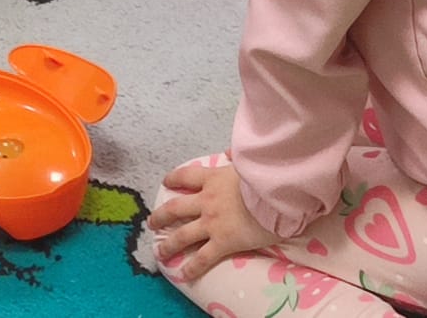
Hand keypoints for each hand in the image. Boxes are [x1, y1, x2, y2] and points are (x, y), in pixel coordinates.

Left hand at [147, 163, 276, 280]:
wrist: (275, 194)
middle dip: (161, 216)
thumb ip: (235, 157)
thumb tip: (229, 151)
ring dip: (169, 244)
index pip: (186, 176)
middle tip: (152, 223)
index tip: (166, 182)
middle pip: (175, 208)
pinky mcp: (223, 242)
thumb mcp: (246, 162)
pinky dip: (193, 267)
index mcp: (212, 179)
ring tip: (159, 251)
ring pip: (183, 235)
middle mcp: (206, 200)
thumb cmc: (264, 176)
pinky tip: (184, 275)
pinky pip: (204, 257)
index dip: (173, 178)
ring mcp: (212, 223)